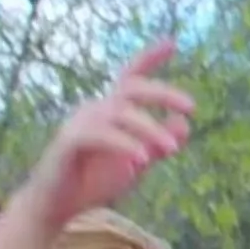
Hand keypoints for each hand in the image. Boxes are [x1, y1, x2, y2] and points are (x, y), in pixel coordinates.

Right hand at [25, 41, 193, 228]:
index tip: (172, 42)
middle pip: (131, 88)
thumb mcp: (137, 162)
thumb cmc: (94, 181)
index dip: (149, 58)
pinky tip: (141, 160)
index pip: (131, 76)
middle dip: (163, 93)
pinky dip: (124, 144)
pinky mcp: (69, 141)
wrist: (58, 207)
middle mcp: (96, 109)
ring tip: (172, 149)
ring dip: (150, 129)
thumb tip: (184, 123)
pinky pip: (101, 135)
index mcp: (112, 110)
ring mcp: (80, 123)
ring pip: (121, 113)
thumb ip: (159, 143)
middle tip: (191, 107)